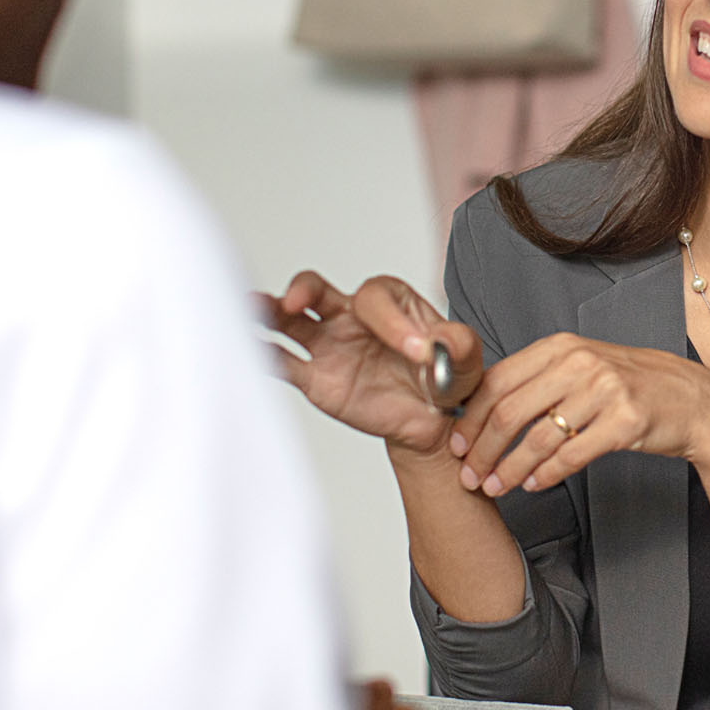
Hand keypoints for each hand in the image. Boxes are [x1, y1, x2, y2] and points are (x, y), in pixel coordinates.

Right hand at [262, 272, 483, 456]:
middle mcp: (350, 316)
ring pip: (288, 320)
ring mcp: (327, 345)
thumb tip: (443, 341)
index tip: (419, 351)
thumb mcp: (465, 358)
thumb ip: (459, 343)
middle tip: (298, 299)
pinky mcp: (314, 378)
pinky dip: (261, 356)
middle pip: (317, 290)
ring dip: (266, 312)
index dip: (393, 321)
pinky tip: (245, 350)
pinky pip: (282, 364)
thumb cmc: (446, 377)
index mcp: (389, 302)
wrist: (434, 419)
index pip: (376, 298)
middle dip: (304, 290)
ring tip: (249, 309)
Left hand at [456, 332, 709, 496]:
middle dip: (483, 449)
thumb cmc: (633, 387)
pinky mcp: (626, 421)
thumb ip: (539, 380)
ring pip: (538, 438)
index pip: (497, 381)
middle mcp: (581, 363)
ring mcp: (605, 391)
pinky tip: (534, 484)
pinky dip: (546, 474)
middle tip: (470, 475)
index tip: (457, 445)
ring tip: (497, 487)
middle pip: (510, 411)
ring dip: (510, 469)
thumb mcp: (583, 368)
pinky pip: (572, 455)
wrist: (693, 400)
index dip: (470, 418)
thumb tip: (481, 409)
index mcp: (562, 347)